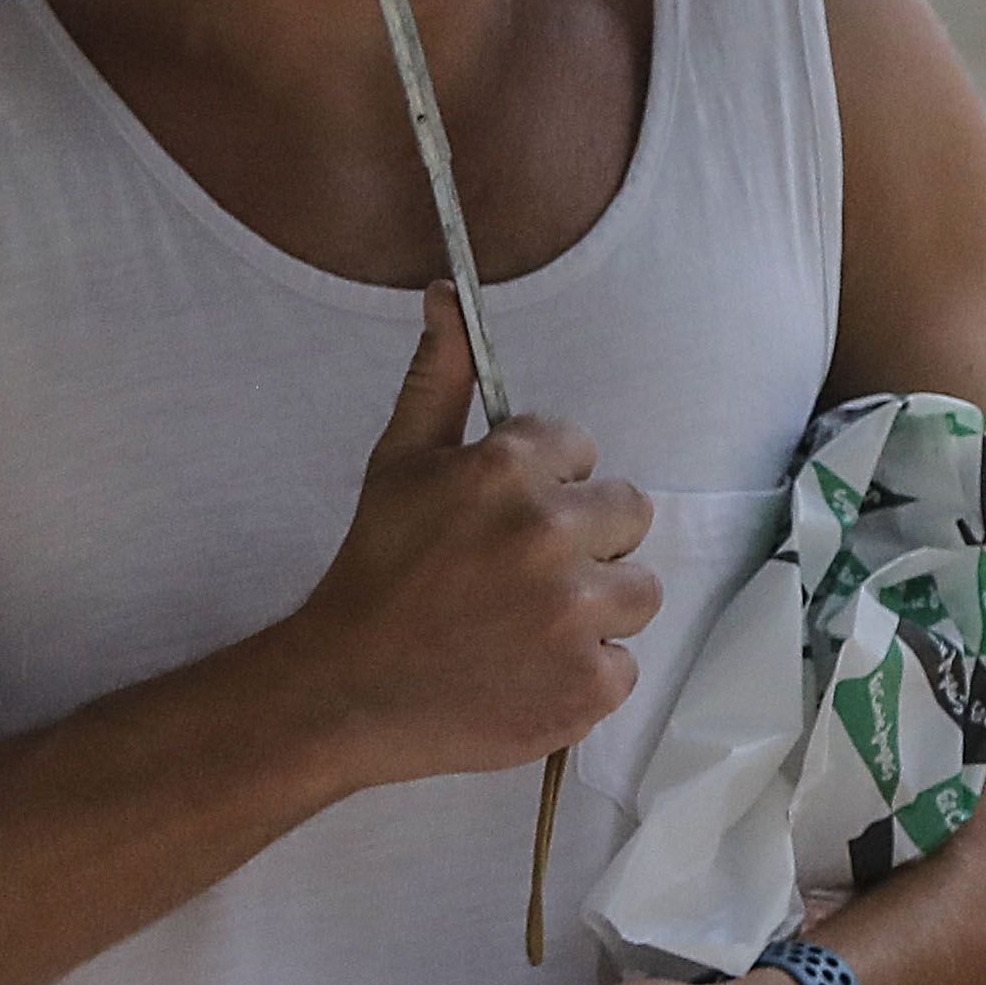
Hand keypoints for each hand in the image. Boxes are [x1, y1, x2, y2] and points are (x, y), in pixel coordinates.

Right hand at [278, 298, 656, 789]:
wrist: (347, 692)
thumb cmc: (376, 573)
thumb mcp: (398, 461)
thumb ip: (438, 376)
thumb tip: (446, 292)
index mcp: (507, 470)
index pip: (582, 449)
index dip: (547, 484)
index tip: (505, 518)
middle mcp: (548, 535)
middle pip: (629, 513)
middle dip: (586, 541)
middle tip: (523, 576)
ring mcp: (574, 615)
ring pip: (638, 591)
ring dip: (596, 609)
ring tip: (528, 627)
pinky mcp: (589, 687)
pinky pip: (625, 664)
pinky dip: (584, 676)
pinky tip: (529, 673)